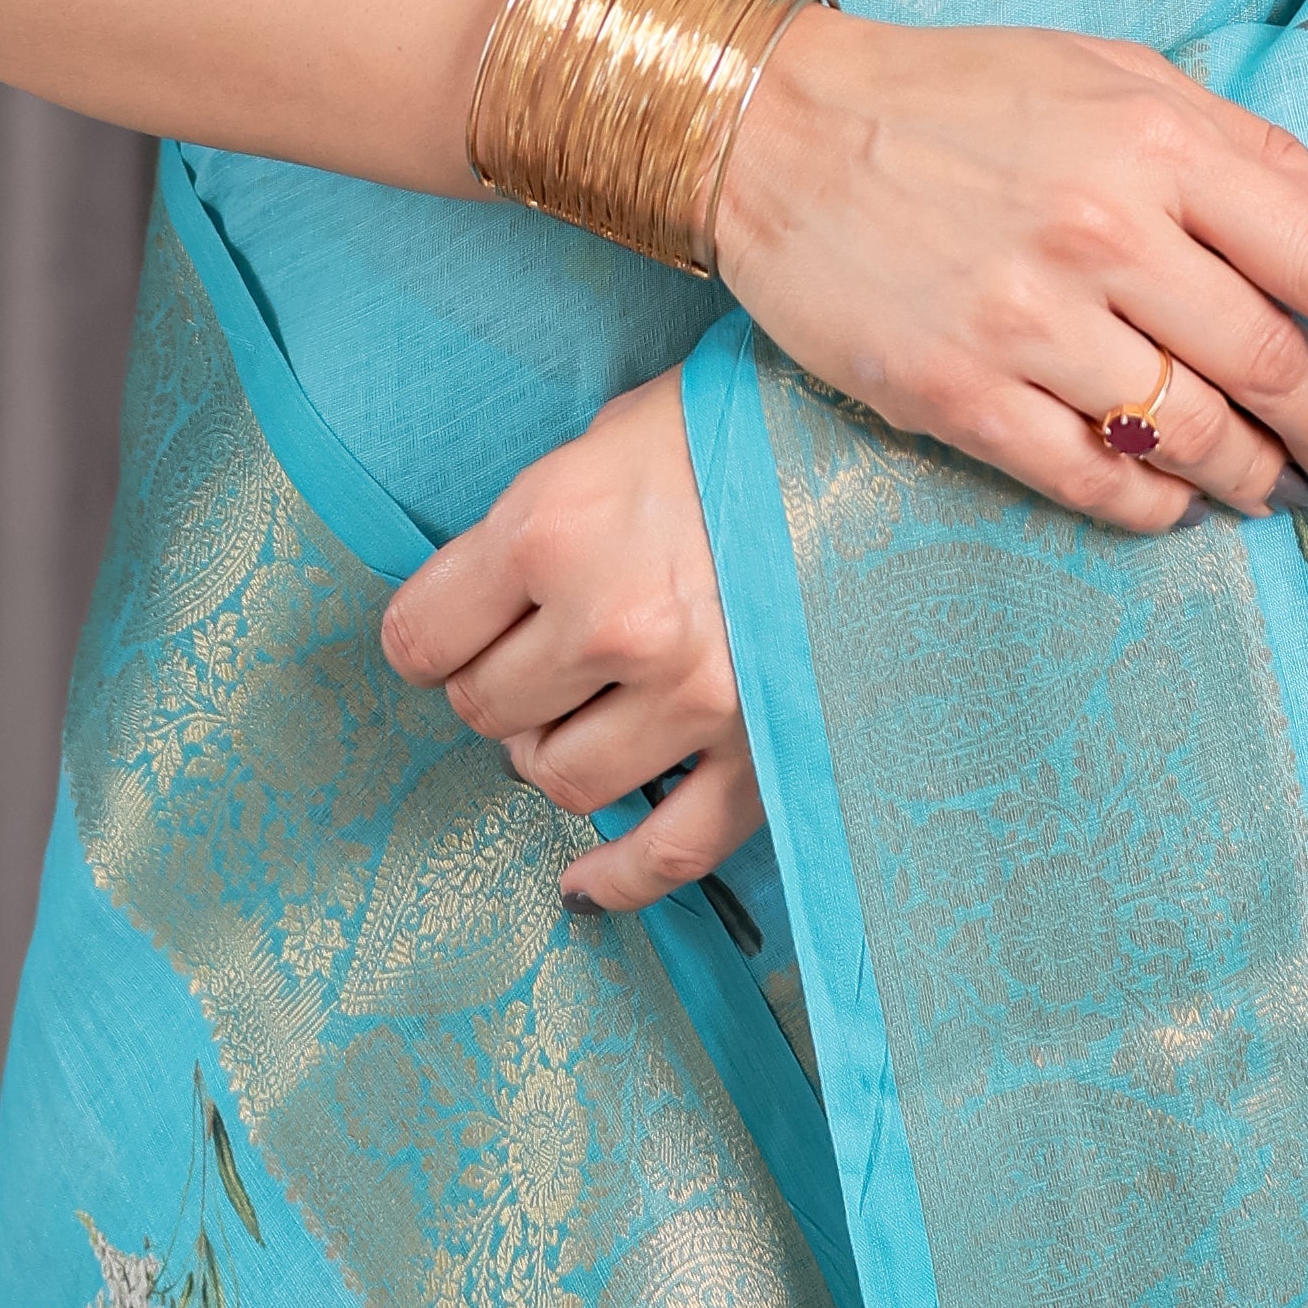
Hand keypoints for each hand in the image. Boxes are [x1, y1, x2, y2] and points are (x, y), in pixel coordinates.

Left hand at [377, 372, 755, 914]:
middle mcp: (612, 619)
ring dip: (555, 754)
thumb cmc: (739, 425)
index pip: (422, 636)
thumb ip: (544, 519)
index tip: (448, 635)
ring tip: (585, 710)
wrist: (886, 444)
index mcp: (555, 527)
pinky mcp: (759, 750)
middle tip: (533, 656)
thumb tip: (485, 597)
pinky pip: (665, 853)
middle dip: (497, 687)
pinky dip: (615, 878)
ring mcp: (690, 696)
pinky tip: (583, 882)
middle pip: (485, 709)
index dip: (430, 636)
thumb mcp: (616, 432)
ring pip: (561, 780)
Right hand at [712, 11, 1307, 532]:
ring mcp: (1029, 318)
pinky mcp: (958, 393)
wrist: (779, 129)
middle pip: (1277, 366)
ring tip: (1273, 487)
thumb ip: (1257, 152)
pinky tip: (1173, 501)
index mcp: (1159, 139)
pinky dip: (1157, 508)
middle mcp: (1105, 229)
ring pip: (1198, 439)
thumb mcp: (1119, 78)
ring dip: (1258, 481)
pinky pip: (1096, 483)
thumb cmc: (964, 95)